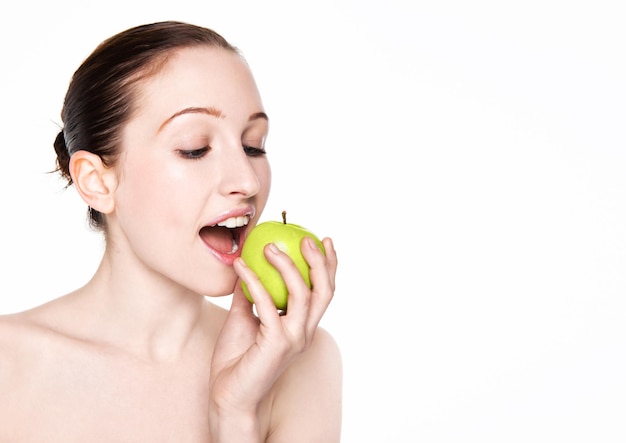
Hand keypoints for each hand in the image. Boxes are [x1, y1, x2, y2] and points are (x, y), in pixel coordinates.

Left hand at [208, 236, 336, 436]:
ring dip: (287, 265)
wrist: (226, 393)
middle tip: (306, 237)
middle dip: (320, 261)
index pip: (324, 292)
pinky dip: (254, 281)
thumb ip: (252, 294)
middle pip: (324, 291)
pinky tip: (241, 267)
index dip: (329, 265)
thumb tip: (249, 264)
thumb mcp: (245, 317)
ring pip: (302, 295)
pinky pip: (266, 304)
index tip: (323, 240)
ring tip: (269, 246)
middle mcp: (304, 332)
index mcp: (303, 326)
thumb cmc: (236, 358)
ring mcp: (293, 339)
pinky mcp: (276, 344)